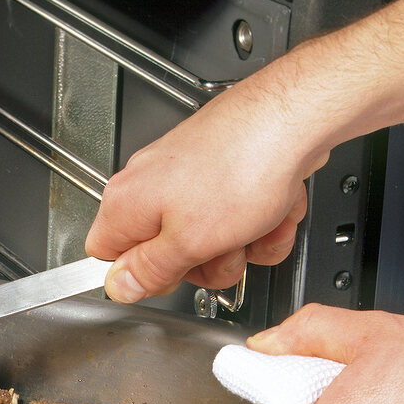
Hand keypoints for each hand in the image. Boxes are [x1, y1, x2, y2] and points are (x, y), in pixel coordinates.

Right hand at [84, 0, 403, 303]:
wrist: (297, 116)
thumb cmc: (244, 165)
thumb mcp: (189, 243)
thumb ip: (149, 271)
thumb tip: (118, 287)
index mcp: (126, 203)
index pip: (106, 257)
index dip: (140, 275)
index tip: (170, 276)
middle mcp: (148, 184)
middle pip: (165, 254)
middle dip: (205, 263)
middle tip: (223, 252)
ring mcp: (186, 174)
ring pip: (208, 238)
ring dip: (242, 243)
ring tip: (257, 224)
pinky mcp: (221, 168)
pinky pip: (235, 215)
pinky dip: (261, 218)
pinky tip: (273, 208)